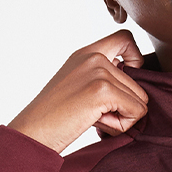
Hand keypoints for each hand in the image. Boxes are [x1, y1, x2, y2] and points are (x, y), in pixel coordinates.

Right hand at [8, 30, 147, 152]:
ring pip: (140, 99)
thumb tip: (140, 88)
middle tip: (97, 115)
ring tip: (94, 119)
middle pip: (139, 81)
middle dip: (125, 105)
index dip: (136, 59)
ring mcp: (98, 71)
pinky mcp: (101, 90)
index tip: (124, 81)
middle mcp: (93, 56)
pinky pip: (137, 111)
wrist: (31, 133)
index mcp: (87, 53)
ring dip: (123, 117)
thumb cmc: (55, 117)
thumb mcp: (80, 86)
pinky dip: (122, 125)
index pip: (126, 38)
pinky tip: (98, 124)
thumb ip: (105, 78)